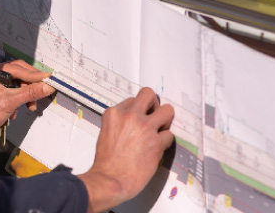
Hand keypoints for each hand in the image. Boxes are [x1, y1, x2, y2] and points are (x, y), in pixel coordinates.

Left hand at [0, 60, 54, 144]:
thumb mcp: (9, 103)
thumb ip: (30, 93)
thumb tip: (48, 86)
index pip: (16, 68)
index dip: (34, 75)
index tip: (48, 78)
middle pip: (17, 73)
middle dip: (29, 86)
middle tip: (43, 90)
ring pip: (16, 82)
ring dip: (23, 95)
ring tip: (29, 106)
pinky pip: (11, 89)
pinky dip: (16, 99)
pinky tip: (15, 111)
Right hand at [78, 87, 173, 211]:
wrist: (109, 180)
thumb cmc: (106, 162)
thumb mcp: (106, 133)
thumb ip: (119, 123)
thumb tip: (132, 123)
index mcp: (114, 113)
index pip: (132, 100)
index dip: (138, 110)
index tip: (140, 118)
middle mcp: (129, 116)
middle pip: (148, 94)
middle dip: (154, 104)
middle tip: (154, 116)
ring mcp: (144, 127)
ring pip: (167, 110)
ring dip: (166, 120)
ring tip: (161, 129)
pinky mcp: (156, 142)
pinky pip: (169, 135)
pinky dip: (165, 142)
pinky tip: (158, 148)